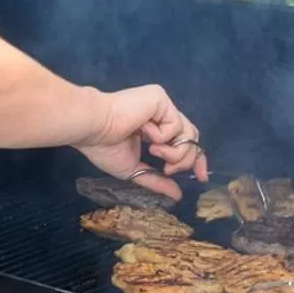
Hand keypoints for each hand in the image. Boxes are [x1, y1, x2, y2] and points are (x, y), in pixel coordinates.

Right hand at [73, 85, 208, 201]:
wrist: (92, 128)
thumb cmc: (105, 147)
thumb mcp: (135, 170)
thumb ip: (157, 180)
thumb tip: (178, 195)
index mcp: (154, 129)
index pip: (184, 142)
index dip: (196, 159)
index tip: (201, 177)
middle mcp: (161, 115)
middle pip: (191, 138)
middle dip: (187, 160)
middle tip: (169, 169)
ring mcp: (162, 105)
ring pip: (188, 134)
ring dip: (175, 151)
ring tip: (155, 152)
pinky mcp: (160, 98)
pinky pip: (176, 124)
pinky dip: (163, 136)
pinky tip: (144, 132)